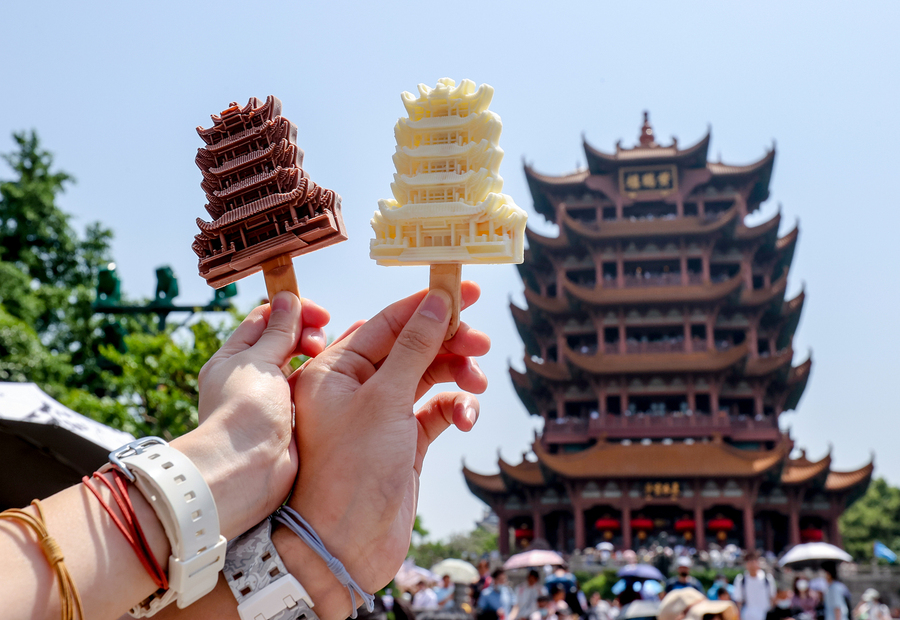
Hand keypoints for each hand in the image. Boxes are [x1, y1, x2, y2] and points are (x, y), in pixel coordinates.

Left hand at [181, 291, 329, 537]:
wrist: (247, 471)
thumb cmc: (243, 414)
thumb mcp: (259, 362)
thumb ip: (278, 331)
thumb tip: (286, 298)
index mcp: (235, 358)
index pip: (266, 319)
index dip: (293, 310)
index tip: (319, 314)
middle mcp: (253, 377)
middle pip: (285, 339)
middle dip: (307, 332)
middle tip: (321, 340)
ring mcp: (274, 399)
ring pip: (301, 363)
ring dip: (318, 355)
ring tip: (329, 357)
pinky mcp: (293, 418)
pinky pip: (312, 389)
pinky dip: (325, 379)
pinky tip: (340, 378)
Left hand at [279, 283, 489, 617]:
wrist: (345, 547)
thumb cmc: (352, 469)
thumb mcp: (385, 398)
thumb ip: (414, 346)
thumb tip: (437, 301)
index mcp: (336, 368)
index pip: (387, 321)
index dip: (427, 303)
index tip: (466, 289)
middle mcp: (356, 387)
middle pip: (411, 346)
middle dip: (448, 341)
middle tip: (481, 340)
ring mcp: (381, 415)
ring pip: (427, 376)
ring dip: (456, 375)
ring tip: (477, 383)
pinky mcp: (403, 441)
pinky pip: (435, 410)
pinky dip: (454, 408)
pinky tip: (466, 419)